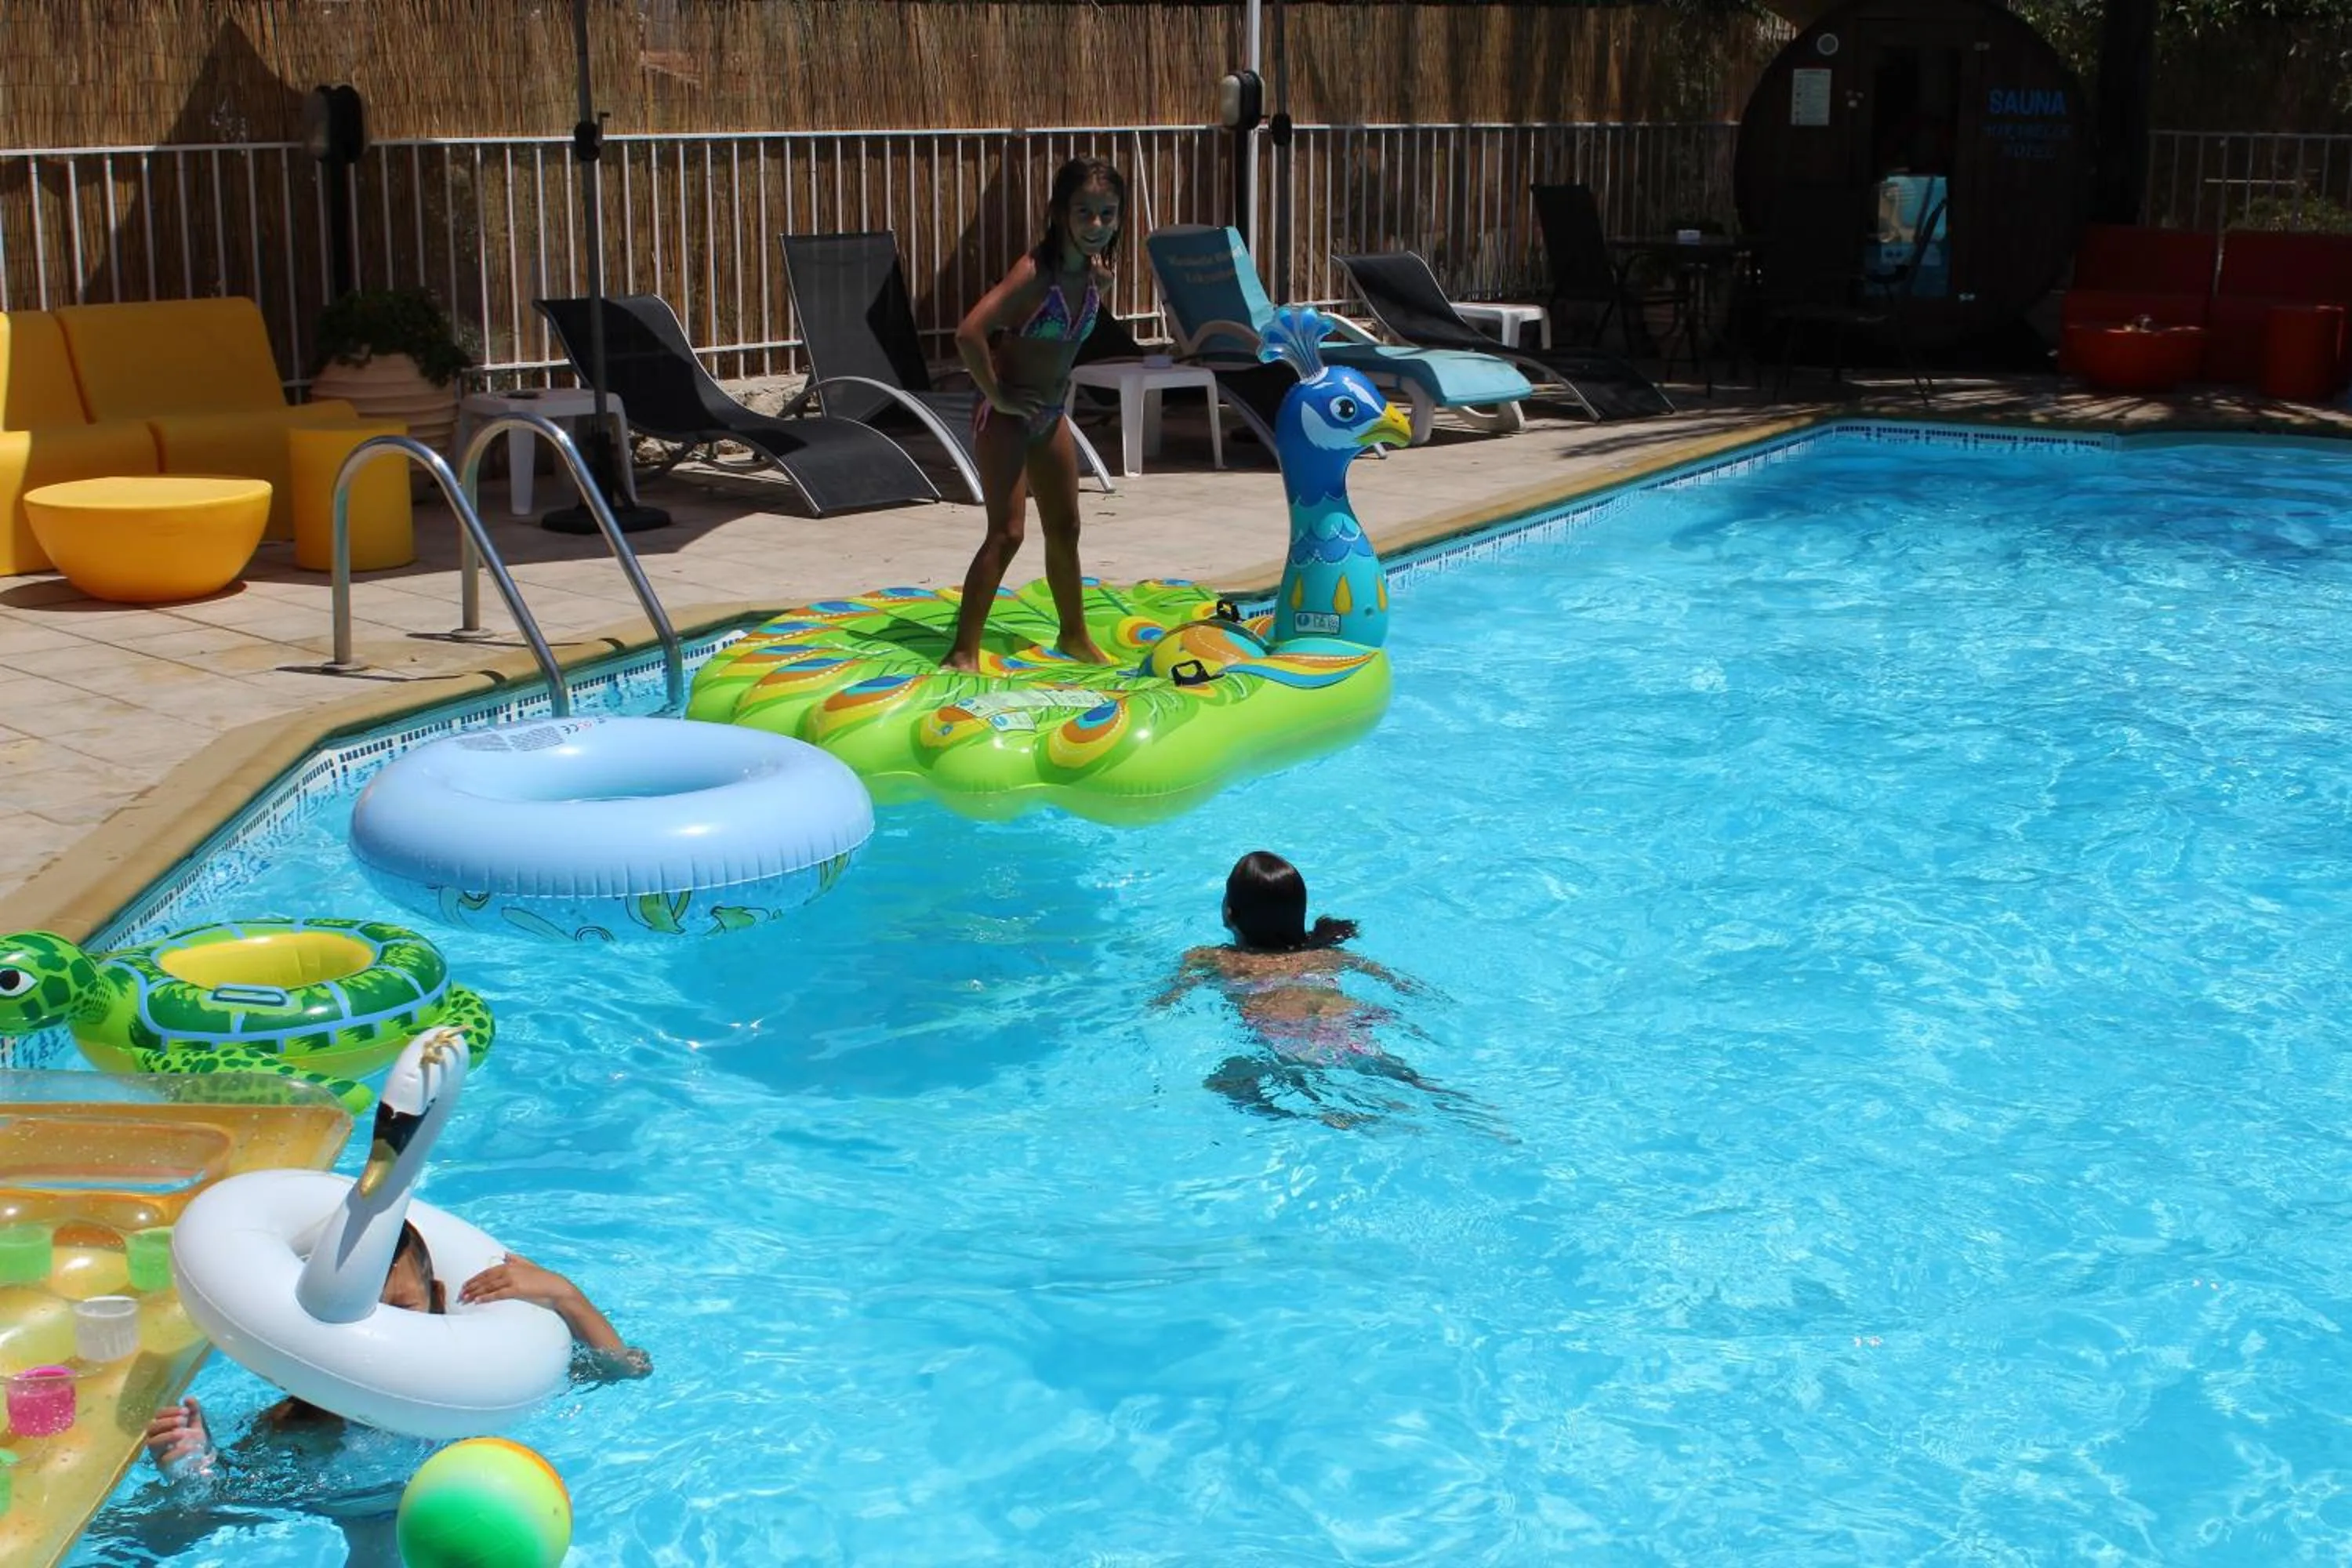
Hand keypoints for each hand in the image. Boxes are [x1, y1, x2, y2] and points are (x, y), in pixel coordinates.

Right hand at [145, 1397, 213, 1474]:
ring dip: (167, 1436)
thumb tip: (188, 1398)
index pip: (157, 1417)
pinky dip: (176, 1452)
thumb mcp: (195, 1425)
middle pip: (151, 1429)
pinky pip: (164, 1460)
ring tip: (182, 1432)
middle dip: (166, 1422)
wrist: (199, 1463)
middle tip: (182, 1420)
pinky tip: (188, 1447)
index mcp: (162, 1428)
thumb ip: (193, 1412)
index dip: (168, 1412)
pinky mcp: (163, 1467)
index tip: (185, 1410)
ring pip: (152, 1443)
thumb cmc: (192, 1442)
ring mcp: (157, 1454)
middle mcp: (156, 1440)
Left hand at [458, 1252, 581, 1312]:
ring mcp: (513, 1279)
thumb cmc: (542, 1278)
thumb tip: (506, 1254)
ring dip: (474, 1293)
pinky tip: (478, 1301)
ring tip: (464, 1300)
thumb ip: (516, 1259)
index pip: (486, 1272)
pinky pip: (498, 1294)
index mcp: (510, 1264)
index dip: (474, 1279)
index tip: (464, 1286)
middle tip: (459, 1295)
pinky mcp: (517, 1289)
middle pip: (484, 1279)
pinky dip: (486, 1297)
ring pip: (488, 1286)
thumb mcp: (528, 1264)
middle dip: (470, 1287)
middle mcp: (509, 1270)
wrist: (556, 1286)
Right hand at [989, 388, 1045, 418]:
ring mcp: (1021, 402)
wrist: (996, 395)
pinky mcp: (1018, 408)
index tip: (1039, 394)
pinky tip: (1030, 418)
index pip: (1031, 390)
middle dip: (1039, 399)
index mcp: (1019, 389)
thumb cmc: (996, 389)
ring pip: (1032, 405)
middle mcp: (1022, 395)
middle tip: (1044, 402)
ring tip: (1038, 411)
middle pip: (1034, 397)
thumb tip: (999, 382)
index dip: (1035, 393)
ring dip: (1035, 408)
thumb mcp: (1001, 385)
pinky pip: (1026, 413)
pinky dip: (1029, 416)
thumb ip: (1004, 384)